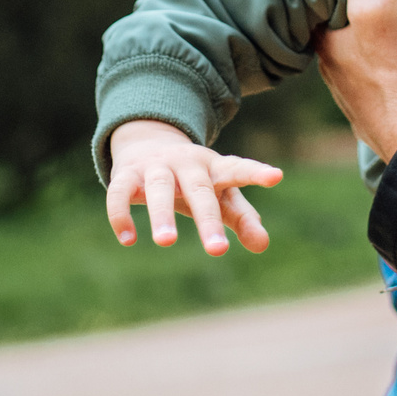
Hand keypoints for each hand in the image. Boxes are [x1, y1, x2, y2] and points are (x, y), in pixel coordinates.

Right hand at [105, 119, 284, 255]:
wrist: (148, 145)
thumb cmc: (195, 181)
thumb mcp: (221, 197)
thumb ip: (243, 219)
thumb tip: (262, 245)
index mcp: (215, 168)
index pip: (238, 170)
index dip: (256, 173)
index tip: (276, 177)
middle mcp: (187, 163)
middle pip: (200, 190)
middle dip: (208, 219)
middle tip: (218, 250)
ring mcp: (156, 166)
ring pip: (159, 187)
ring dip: (162, 213)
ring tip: (166, 243)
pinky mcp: (127, 174)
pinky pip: (120, 192)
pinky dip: (121, 214)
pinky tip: (128, 239)